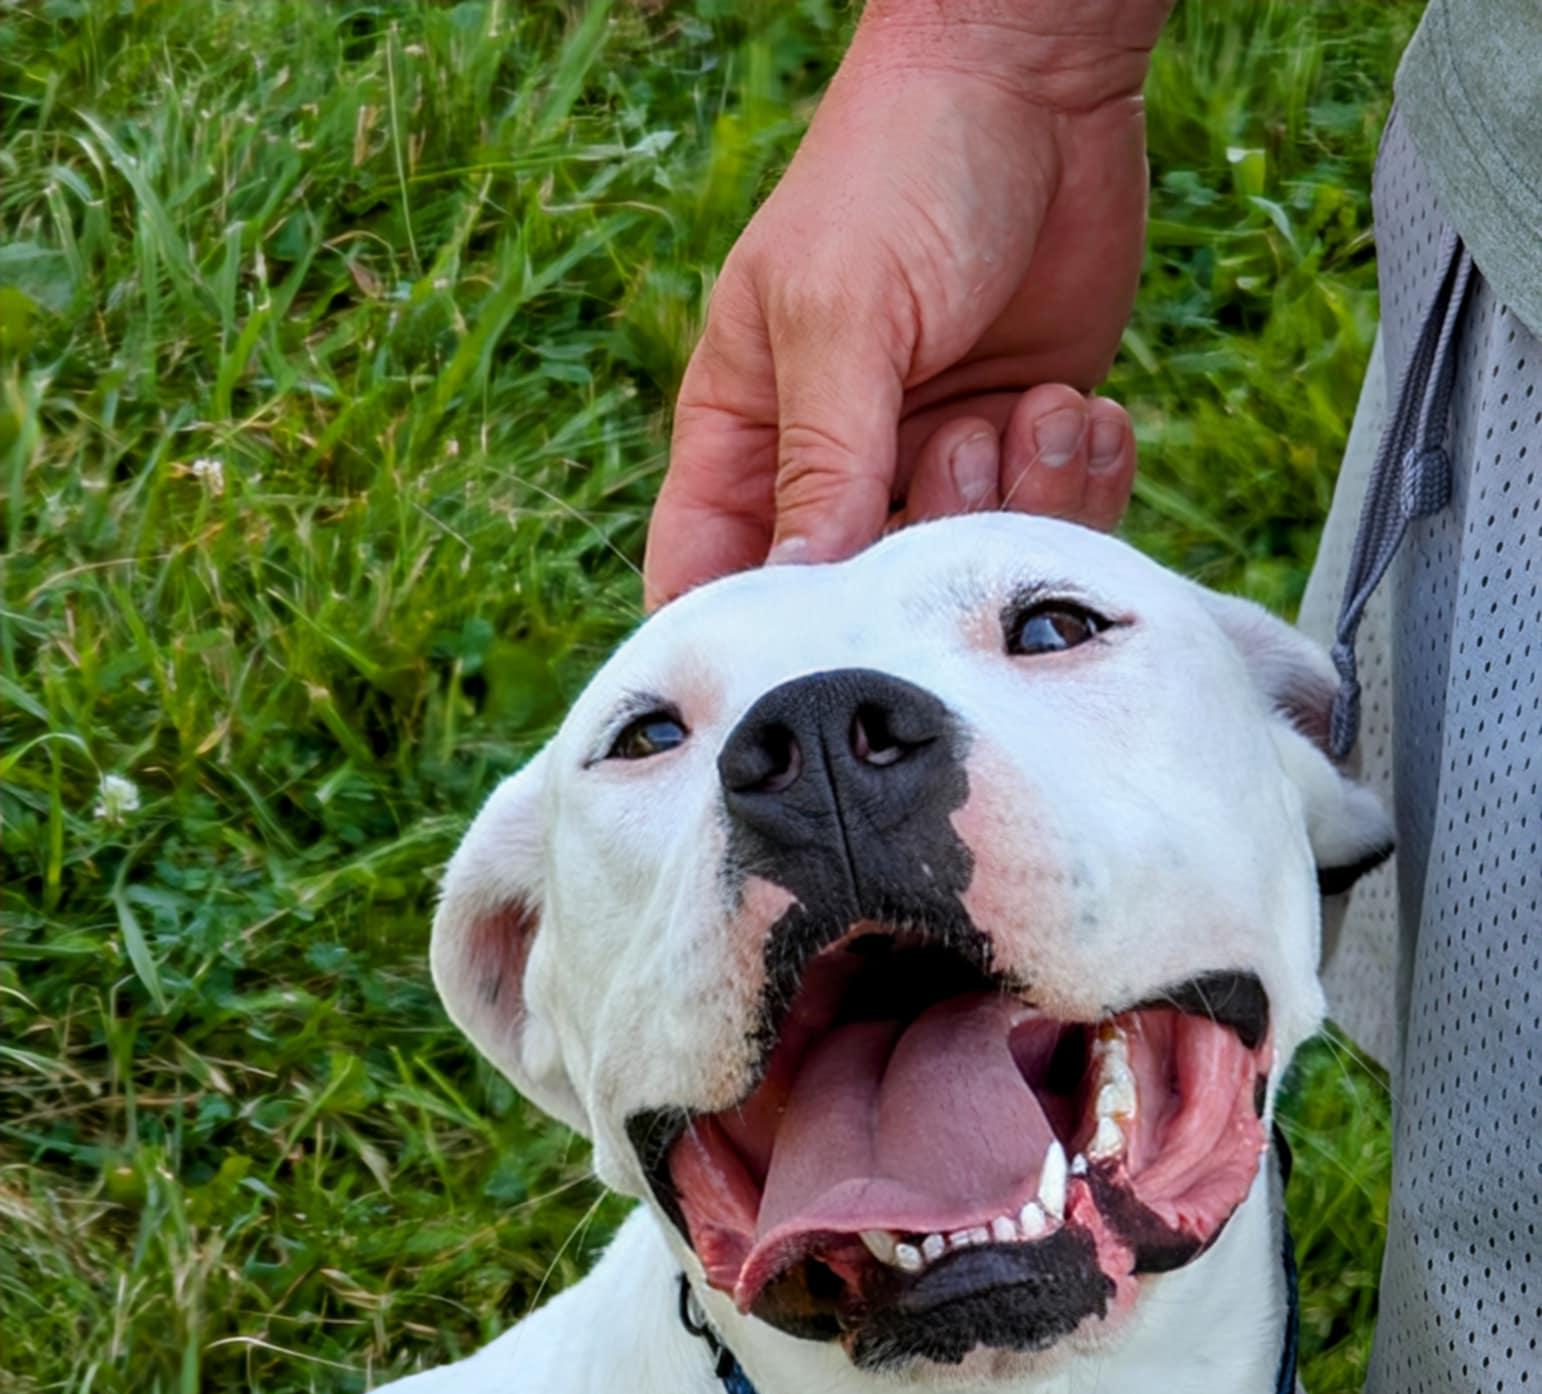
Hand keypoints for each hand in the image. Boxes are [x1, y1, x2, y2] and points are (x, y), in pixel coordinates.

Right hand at [645, 2, 1169, 608]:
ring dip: (1017, 504)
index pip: (712, 578)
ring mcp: (938, 462)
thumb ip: (822, 461)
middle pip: (863, 600)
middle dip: (927, 556)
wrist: (1040, 79)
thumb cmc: (901, 169)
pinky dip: (1080, 483)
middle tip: (963, 445)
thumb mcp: (841, 312)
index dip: (746, 639)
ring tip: (1031, 405)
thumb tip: (801, 589)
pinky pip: (1053, 524)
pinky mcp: (1026, 446)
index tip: (806, 672)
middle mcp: (841, 467)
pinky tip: (1078, 405)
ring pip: (967, 571)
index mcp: (748, 435)